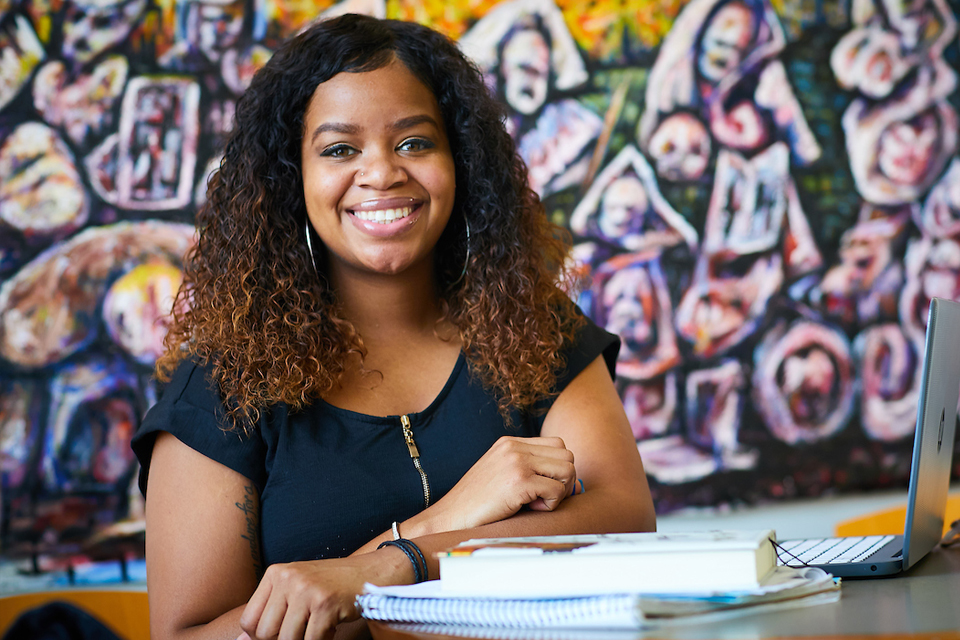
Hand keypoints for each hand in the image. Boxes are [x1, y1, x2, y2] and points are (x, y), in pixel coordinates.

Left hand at [238, 547, 411, 639]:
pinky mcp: (325, 604)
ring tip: (317, 629)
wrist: (371, 573)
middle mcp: (288, 578)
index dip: (262, 637)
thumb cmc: (332, 585)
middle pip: (264, 633)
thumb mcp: (296, 590)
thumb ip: (270, 612)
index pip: (249, 621)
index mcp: (276, 574)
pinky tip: (330, 629)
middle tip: (303, 631)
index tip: (281, 633)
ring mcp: (306, 590)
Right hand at [430, 436, 576, 530]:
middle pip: (567, 455)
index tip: (542, 487)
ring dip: (558, 492)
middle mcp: (514, 447)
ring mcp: (516, 462)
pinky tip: (529, 509)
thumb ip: (529, 470)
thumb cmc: (477, 504)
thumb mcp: (501, 475)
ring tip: (536, 503)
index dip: (557, 469)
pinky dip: (550, 505)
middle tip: (542, 497)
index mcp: (510, 443)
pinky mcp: (519, 481)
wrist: (450, 518)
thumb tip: (572, 483)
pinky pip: (556, 490)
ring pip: (567, 470)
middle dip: (563, 480)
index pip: (557, 444)